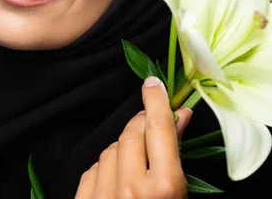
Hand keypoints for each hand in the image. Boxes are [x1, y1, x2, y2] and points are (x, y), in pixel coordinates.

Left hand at [75, 76, 193, 198]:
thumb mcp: (180, 193)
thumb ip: (177, 155)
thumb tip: (180, 115)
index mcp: (163, 187)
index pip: (158, 128)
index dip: (156, 100)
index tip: (153, 84)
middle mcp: (131, 189)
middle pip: (131, 134)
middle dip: (141, 124)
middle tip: (150, 127)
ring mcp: (103, 196)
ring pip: (109, 150)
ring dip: (122, 149)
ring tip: (135, 166)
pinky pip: (91, 169)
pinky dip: (104, 168)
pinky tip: (115, 180)